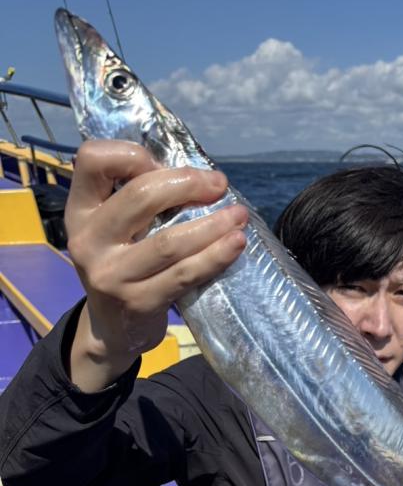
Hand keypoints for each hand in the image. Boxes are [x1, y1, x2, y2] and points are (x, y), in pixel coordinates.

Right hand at [65, 140, 248, 390]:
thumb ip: (138, 200)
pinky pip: (185, 274)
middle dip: (187, 184)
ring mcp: (111, 275)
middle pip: (139, 196)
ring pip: (169, 241)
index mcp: (80, 211)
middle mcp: (88, 240)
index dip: (132, 154)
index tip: (164, 165)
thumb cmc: (125, 266)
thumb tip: (197, 174)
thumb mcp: (115, 230)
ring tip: (239, 216)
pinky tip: (236, 244)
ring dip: (212, 224)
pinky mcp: (138, 303)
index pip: (92, 159)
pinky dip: (215, 256)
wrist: (114, 330)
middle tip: (218, 184)